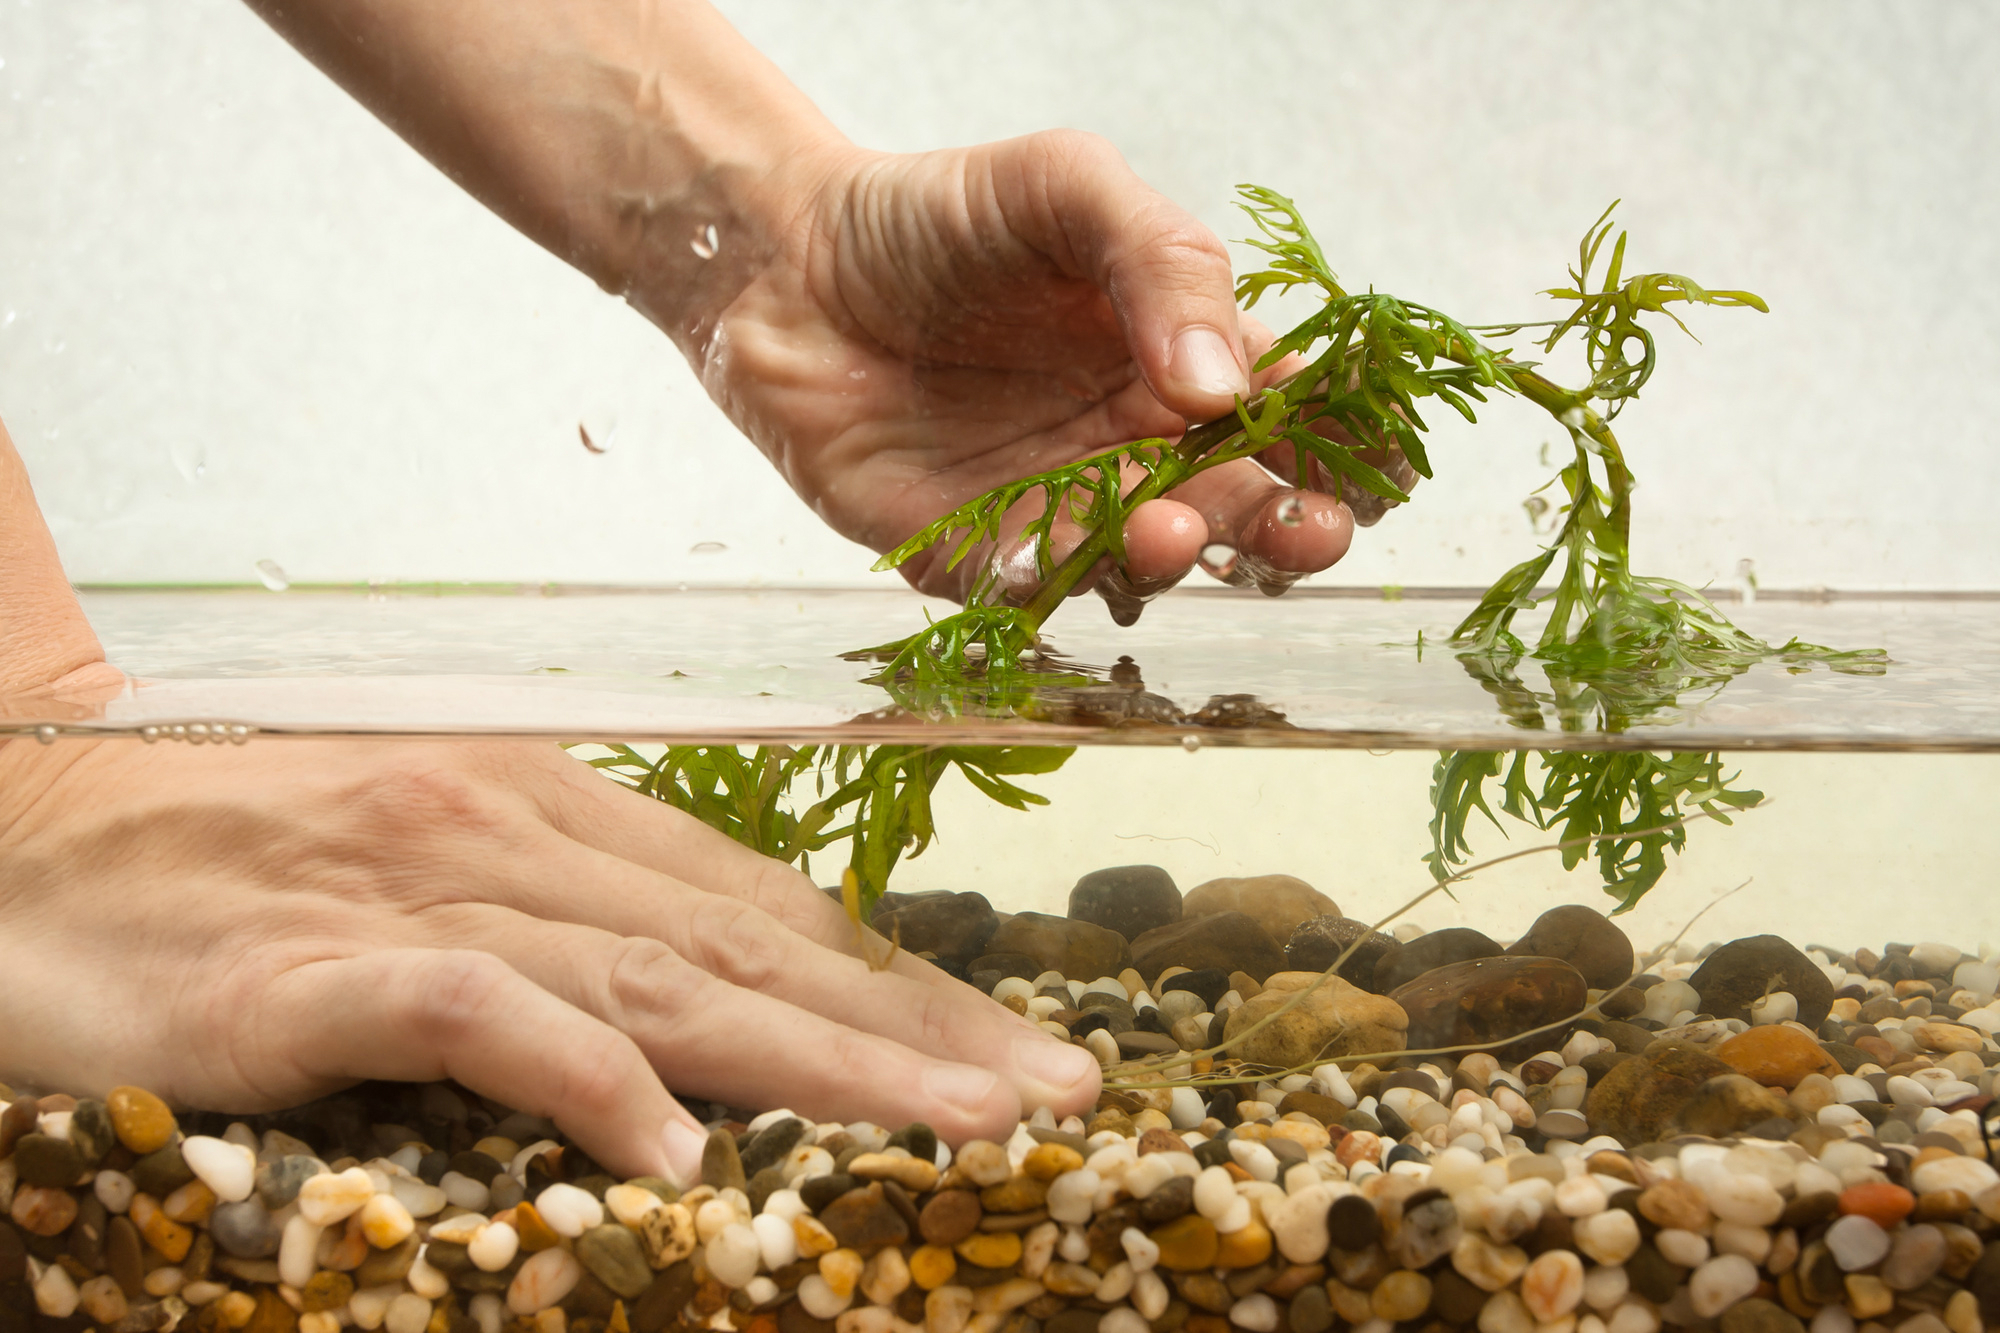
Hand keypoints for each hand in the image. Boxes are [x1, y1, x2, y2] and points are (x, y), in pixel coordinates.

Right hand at [0, 736, 1101, 1178]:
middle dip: (916, 1027)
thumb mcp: (437, 866)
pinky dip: (583, 1074)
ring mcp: (413, 892)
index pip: (763, 905)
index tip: (1018, 1048)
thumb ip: (574, 925)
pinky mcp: (306, 967)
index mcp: (551, 804)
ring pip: (658, 976)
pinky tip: (679, 1149)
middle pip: (749, 943)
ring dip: (821, 1054)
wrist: (27, 819)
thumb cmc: (242, 851)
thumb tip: (721, 1010)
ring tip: (955, 1123)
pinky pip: (473, 1017)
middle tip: (1056, 1095)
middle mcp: (508, 832)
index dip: (900, 981)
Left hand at [670, 131, 1412, 619]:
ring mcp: (1058, 508)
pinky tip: (1052, 562)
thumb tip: (1232, 383)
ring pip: (1143, 563)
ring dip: (1173, 559)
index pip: (1293, 419)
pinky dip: (1048, 588)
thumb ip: (1162, 262)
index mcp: (1180, 361)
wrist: (783, 261)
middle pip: (1241, 509)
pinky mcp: (970, 556)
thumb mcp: (1068, 190)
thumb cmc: (939, 216)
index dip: (1346, 450)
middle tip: (1307, 531)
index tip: (1381, 470)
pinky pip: (1025, 591)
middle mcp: (1135, 448)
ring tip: (1170, 530)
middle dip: (1287, 530)